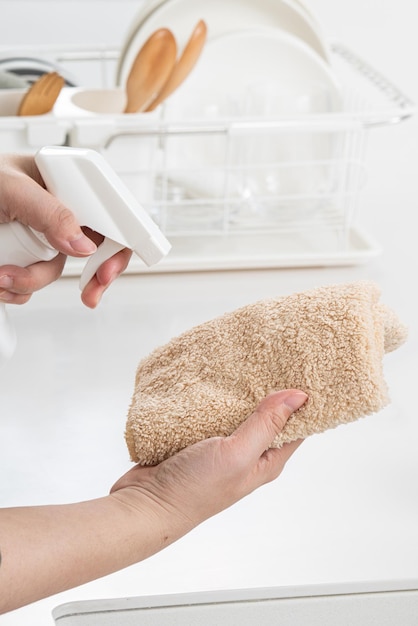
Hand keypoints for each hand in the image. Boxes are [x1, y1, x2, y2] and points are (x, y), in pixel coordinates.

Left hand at [0, 154, 131, 307]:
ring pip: (56, 271)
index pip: (108, 214)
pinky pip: (31, 283)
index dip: (117, 244)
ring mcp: (40, 236)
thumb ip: (51, 212)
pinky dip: (15, 288)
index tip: (106, 270)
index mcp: (65, 183)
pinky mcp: (22, 257)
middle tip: (90, 295)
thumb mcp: (13, 189)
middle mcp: (58, 211)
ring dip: (30, 281)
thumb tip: (84, 244)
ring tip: (1, 274)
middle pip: (92, 250)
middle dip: (88, 276)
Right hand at [0, 389, 306, 612]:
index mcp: (266, 461)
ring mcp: (221, 446)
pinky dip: (213, 396)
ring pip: (237, 411)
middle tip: (275, 355)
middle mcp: (247, 454)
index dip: (303, 400)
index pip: (296, 426)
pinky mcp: (197, 439)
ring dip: (239, 390)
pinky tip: (214, 378)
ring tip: (245, 359)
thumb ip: (265, 425)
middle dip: (270, 389)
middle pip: (267, 415)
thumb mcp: (237, 454)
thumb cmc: (195, 489)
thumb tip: (298, 396)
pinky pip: (211, 412)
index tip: (306, 370)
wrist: (145, 503)